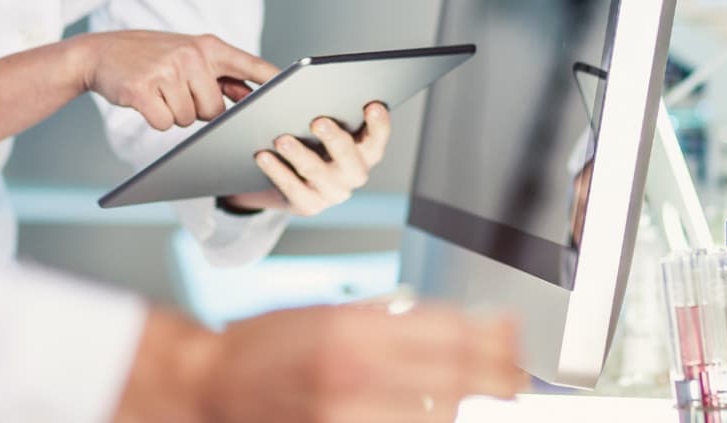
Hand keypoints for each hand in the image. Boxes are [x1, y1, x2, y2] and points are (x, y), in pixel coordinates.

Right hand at [77, 31, 277, 130]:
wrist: (100, 53)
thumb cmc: (151, 58)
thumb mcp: (189, 55)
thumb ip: (221, 75)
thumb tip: (254, 100)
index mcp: (209, 45)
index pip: (251, 65)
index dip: (274, 83)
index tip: (296, 94)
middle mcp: (192, 55)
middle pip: (216, 111)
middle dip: (198, 110)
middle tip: (175, 89)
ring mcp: (167, 71)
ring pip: (189, 119)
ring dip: (174, 113)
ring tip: (158, 90)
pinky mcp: (144, 90)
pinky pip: (164, 123)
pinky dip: (154, 119)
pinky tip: (144, 98)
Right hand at [112, 302, 525, 422]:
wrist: (211, 390)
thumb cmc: (261, 348)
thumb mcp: (323, 314)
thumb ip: (382, 319)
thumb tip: (446, 324)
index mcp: (351, 330)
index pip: (446, 331)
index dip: (490, 334)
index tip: (509, 334)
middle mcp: (354, 375)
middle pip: (454, 377)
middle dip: (496, 374)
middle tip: (515, 374)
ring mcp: (347, 416)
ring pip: (438, 414)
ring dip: (462, 401)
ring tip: (479, 393)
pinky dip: (427, 419)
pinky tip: (435, 410)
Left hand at [224, 102, 390, 215]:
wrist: (292, 179)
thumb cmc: (312, 141)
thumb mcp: (325, 128)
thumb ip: (329, 112)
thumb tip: (312, 92)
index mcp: (366, 150)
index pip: (378, 137)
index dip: (379, 123)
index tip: (371, 105)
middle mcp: (354, 173)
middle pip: (349, 157)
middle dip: (334, 139)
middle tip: (318, 122)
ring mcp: (333, 192)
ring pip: (317, 173)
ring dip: (299, 155)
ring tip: (281, 139)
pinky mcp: (309, 205)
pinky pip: (292, 188)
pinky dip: (276, 171)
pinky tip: (263, 155)